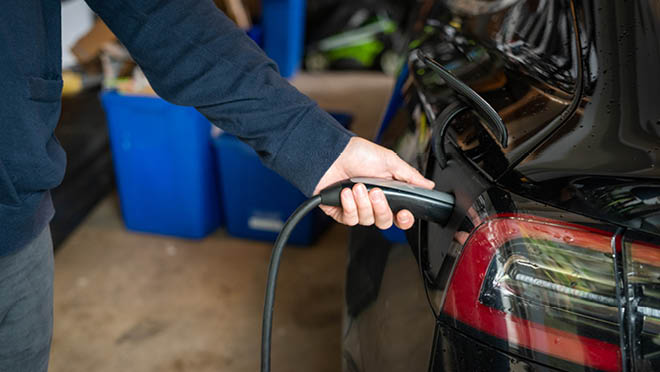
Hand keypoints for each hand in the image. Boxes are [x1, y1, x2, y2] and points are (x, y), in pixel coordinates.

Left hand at [313, 137, 434, 229]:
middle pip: (385, 222)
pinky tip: (346, 193)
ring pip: (367, 220)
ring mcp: (357, 208)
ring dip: (363, 203)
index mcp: (388, 193)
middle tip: (376, 191)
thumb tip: (429, 185)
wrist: (331, 153)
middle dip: (381, 207)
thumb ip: (410, 176)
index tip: (403, 213)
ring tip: (357, 186)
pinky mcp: (341, 212)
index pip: (400, 216)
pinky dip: (349, 206)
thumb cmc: (358, 154)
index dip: (404, 220)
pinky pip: (350, 219)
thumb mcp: (389, 161)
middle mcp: (373, 203)